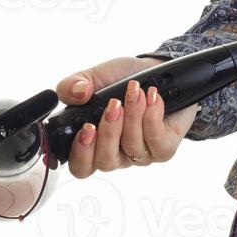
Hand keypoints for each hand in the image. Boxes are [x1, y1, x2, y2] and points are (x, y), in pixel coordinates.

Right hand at [55, 55, 200, 177]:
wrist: (155, 70)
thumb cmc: (121, 79)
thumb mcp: (93, 77)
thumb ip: (72, 86)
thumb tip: (77, 93)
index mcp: (93, 143)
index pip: (80, 166)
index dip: (81, 154)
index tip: (87, 128)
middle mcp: (116, 153)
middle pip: (106, 161)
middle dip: (109, 132)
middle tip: (114, 105)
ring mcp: (140, 153)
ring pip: (133, 147)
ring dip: (133, 115)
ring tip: (135, 91)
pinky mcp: (164, 148)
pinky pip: (157, 143)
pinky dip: (153, 116)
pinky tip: (152, 97)